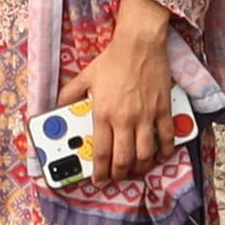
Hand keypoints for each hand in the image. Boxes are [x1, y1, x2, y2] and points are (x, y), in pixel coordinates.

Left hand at [51, 0, 181, 182]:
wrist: (138, 44)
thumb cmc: (112, 59)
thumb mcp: (86, 76)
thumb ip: (70, 94)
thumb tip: (57, 106)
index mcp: (103, 113)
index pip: (101, 153)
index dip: (100, 172)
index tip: (99, 180)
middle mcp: (124, 119)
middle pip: (123, 159)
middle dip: (119, 174)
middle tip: (117, 177)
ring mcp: (146, 116)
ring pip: (145, 154)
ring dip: (141, 168)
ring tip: (137, 170)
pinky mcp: (162, 110)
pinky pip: (166, 138)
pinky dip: (165, 152)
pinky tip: (160, 157)